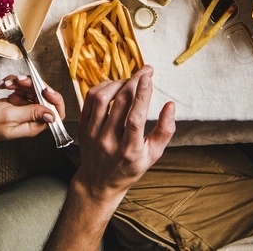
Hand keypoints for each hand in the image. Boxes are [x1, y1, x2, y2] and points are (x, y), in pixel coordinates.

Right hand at [0, 75, 67, 158]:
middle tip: (19, 81)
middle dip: (32, 85)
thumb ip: (31, 113)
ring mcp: (24, 108)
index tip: (44, 89)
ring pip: (31, 89)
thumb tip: (53, 115)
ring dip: (20, 82)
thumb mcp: (10, 116)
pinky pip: (20, 88)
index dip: (53, 98)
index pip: (55, 112)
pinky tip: (3, 85)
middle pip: (42, 95)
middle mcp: (31, 117)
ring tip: (8, 83)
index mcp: (34, 125)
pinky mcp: (16, 102)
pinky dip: (13, 83)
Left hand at [72, 66, 175, 204]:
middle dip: (135, 81)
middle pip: (121, 103)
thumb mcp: (153, 155)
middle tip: (146, 71)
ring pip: (103, 97)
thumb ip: (165, 131)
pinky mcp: (82, 127)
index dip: (142, 95)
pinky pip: (90, 99)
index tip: (148, 77)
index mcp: (129, 150)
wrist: (99, 182)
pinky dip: (103, 87)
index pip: (135, 118)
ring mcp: (92, 134)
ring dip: (119, 82)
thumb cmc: (130, 168)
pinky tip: (115, 85)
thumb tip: (170, 105)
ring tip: (131, 80)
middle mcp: (109, 141)